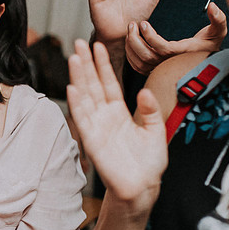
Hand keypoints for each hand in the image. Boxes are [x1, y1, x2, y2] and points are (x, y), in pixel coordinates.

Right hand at [67, 39, 166, 214]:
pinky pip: (83, 120)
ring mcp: (97, 128)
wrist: (142, 187)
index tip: (98, 46)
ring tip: (74, 58)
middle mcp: (105, 117)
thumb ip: (151, 111)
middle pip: (93, 85)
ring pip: (85, 98)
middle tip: (78, 42)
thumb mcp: (156, 131)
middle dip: (86, 64)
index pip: (109, 83)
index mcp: (119, 112)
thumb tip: (144, 92)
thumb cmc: (148, 163)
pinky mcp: (92, 142)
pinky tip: (72, 89)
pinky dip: (77, 105)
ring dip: (78, 78)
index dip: (103, 64)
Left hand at [124, 1, 227, 75]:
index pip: (162, 48)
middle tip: (132, 24)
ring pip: (139, 62)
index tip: (143, 23)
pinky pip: (137, 67)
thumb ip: (218, 19)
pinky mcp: (154, 71)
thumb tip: (213, 6)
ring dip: (131, 46)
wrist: (203, 61)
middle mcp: (169, 64)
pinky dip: (130, 55)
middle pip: (146, 57)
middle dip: (135, 40)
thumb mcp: (218, 32)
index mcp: (181, 54)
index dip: (150, 37)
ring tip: (131, 30)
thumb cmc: (210, 46)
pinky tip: (132, 40)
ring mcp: (160, 69)